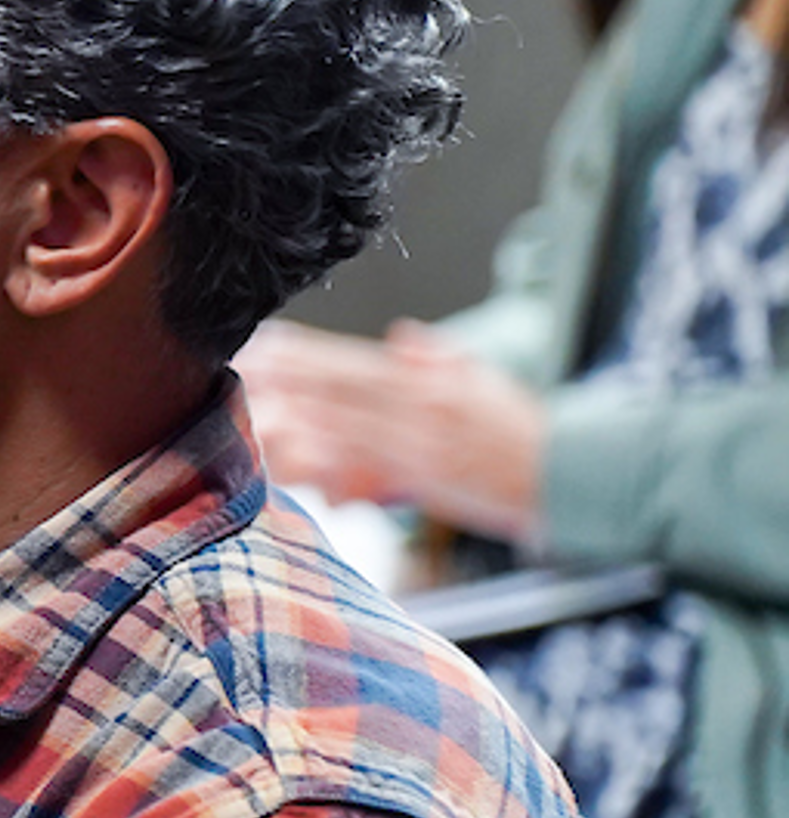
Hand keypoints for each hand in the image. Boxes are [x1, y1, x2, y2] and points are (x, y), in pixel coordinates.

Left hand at [240, 318, 548, 547]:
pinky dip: (335, 461)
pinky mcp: (429, 480)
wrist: (573, 474)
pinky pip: (373, 469)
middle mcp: (424, 408)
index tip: (270, 343)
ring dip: (299, 414)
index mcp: (433, 383)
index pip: (359, 363)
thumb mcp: (486, 382)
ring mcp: (424, 445)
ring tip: (257, 404)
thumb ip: (442, 359)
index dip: (311, 354)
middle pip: (344, 390)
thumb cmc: (525, 432)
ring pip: (350, 426)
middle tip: (245, 364)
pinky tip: (298, 453)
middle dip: (291, 377)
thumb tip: (404, 336)